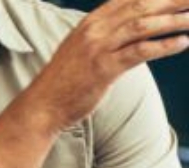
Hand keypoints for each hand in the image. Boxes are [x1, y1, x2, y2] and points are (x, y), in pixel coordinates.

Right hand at [25, 0, 188, 132]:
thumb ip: (104, 36)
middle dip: (171, 1)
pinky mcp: (104, 69)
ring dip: (173, 21)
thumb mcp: (81, 49)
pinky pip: (140, 51)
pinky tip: (182, 43)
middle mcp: (94, 31)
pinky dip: (164, 46)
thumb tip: (130, 31)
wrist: (42, 106)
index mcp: (89, 23)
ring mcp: (98, 49)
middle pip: (140, 6)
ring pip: (142, 26)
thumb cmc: (64, 81)